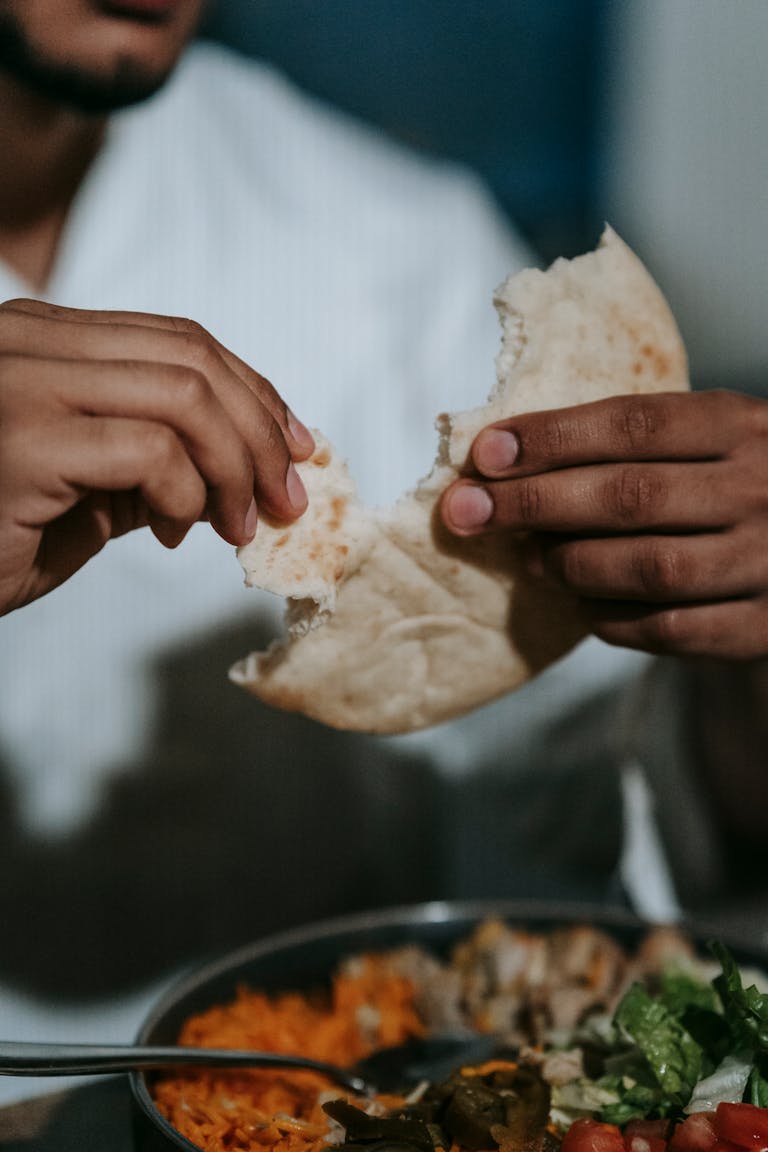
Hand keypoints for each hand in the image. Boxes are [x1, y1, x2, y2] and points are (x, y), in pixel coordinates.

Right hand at [0, 298, 314, 615]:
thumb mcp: (95, 486)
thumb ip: (161, 460)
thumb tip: (257, 463)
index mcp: (44, 336)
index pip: (180, 340)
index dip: (255, 391)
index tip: (297, 448)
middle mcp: (27, 338)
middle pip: (192, 358)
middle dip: (262, 432)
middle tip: (286, 499)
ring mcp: (21, 381)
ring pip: (183, 397)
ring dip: (235, 469)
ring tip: (237, 525)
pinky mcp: (23, 438)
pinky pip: (151, 451)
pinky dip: (187, 497)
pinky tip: (172, 534)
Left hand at [440, 390, 767, 658]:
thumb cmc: (732, 484)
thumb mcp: (707, 440)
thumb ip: (630, 444)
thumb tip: (504, 460)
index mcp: (744, 424)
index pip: (634, 424)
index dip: (553, 438)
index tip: (487, 453)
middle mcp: (763, 489)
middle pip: (630, 496)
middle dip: (535, 503)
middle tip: (468, 511)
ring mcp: (767, 561)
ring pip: (648, 568)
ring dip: (570, 565)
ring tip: (528, 560)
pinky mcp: (761, 626)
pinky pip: (670, 630)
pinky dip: (612, 619)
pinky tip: (583, 606)